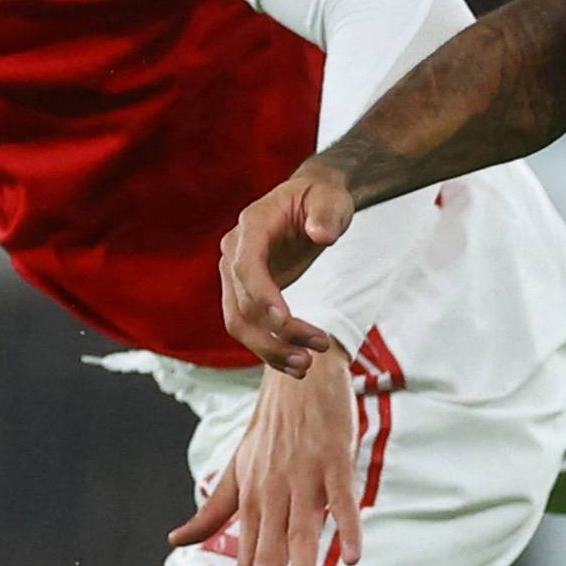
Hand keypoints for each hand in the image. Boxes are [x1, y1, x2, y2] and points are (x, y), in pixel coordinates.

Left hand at [167, 354, 362, 565]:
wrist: (298, 372)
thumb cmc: (271, 426)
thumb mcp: (238, 468)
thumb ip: (212, 509)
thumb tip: (175, 540)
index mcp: (252, 498)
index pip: (246, 557)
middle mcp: (274, 492)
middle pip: (269, 554)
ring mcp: (305, 477)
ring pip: (302, 534)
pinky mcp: (334, 461)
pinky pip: (342, 501)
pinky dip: (347, 529)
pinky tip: (351, 559)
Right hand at [215, 158, 359, 372]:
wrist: (311, 203)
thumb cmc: (322, 198)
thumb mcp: (330, 199)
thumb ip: (326, 214)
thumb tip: (322, 235)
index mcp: (251, 225)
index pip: (246, 266)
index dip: (261, 295)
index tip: (285, 321)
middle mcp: (235, 251)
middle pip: (241, 303)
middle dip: (273, 334)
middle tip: (310, 356)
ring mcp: (236, 275)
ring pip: (240, 323)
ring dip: (268, 350)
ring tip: (305, 368)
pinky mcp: (246, 293)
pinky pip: (250, 327)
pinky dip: (269, 348)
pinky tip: (295, 366)